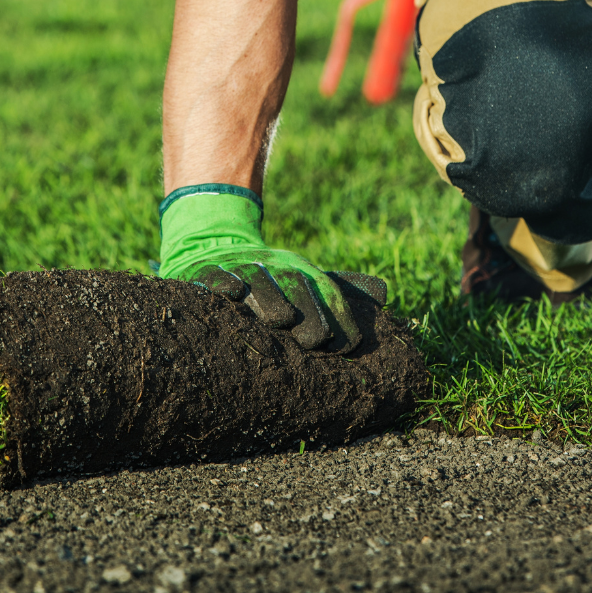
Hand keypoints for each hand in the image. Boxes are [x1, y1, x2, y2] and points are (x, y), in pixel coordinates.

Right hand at [157, 185, 388, 351]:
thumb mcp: (305, 278)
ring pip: (256, 280)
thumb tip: (385, 292)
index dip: (337, 317)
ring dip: (268, 298)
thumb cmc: (271, 277)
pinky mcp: (206, 271)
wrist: (216, 246)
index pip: (325, 293)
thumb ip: (342, 289)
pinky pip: (214, 275)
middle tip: (313, 341)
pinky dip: (222, 282)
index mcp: (301, 270)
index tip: (346, 346)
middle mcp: (273, 266)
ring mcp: (239, 267)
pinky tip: (232, 293)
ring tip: (280, 319)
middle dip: (306, 312)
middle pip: (293, 285)